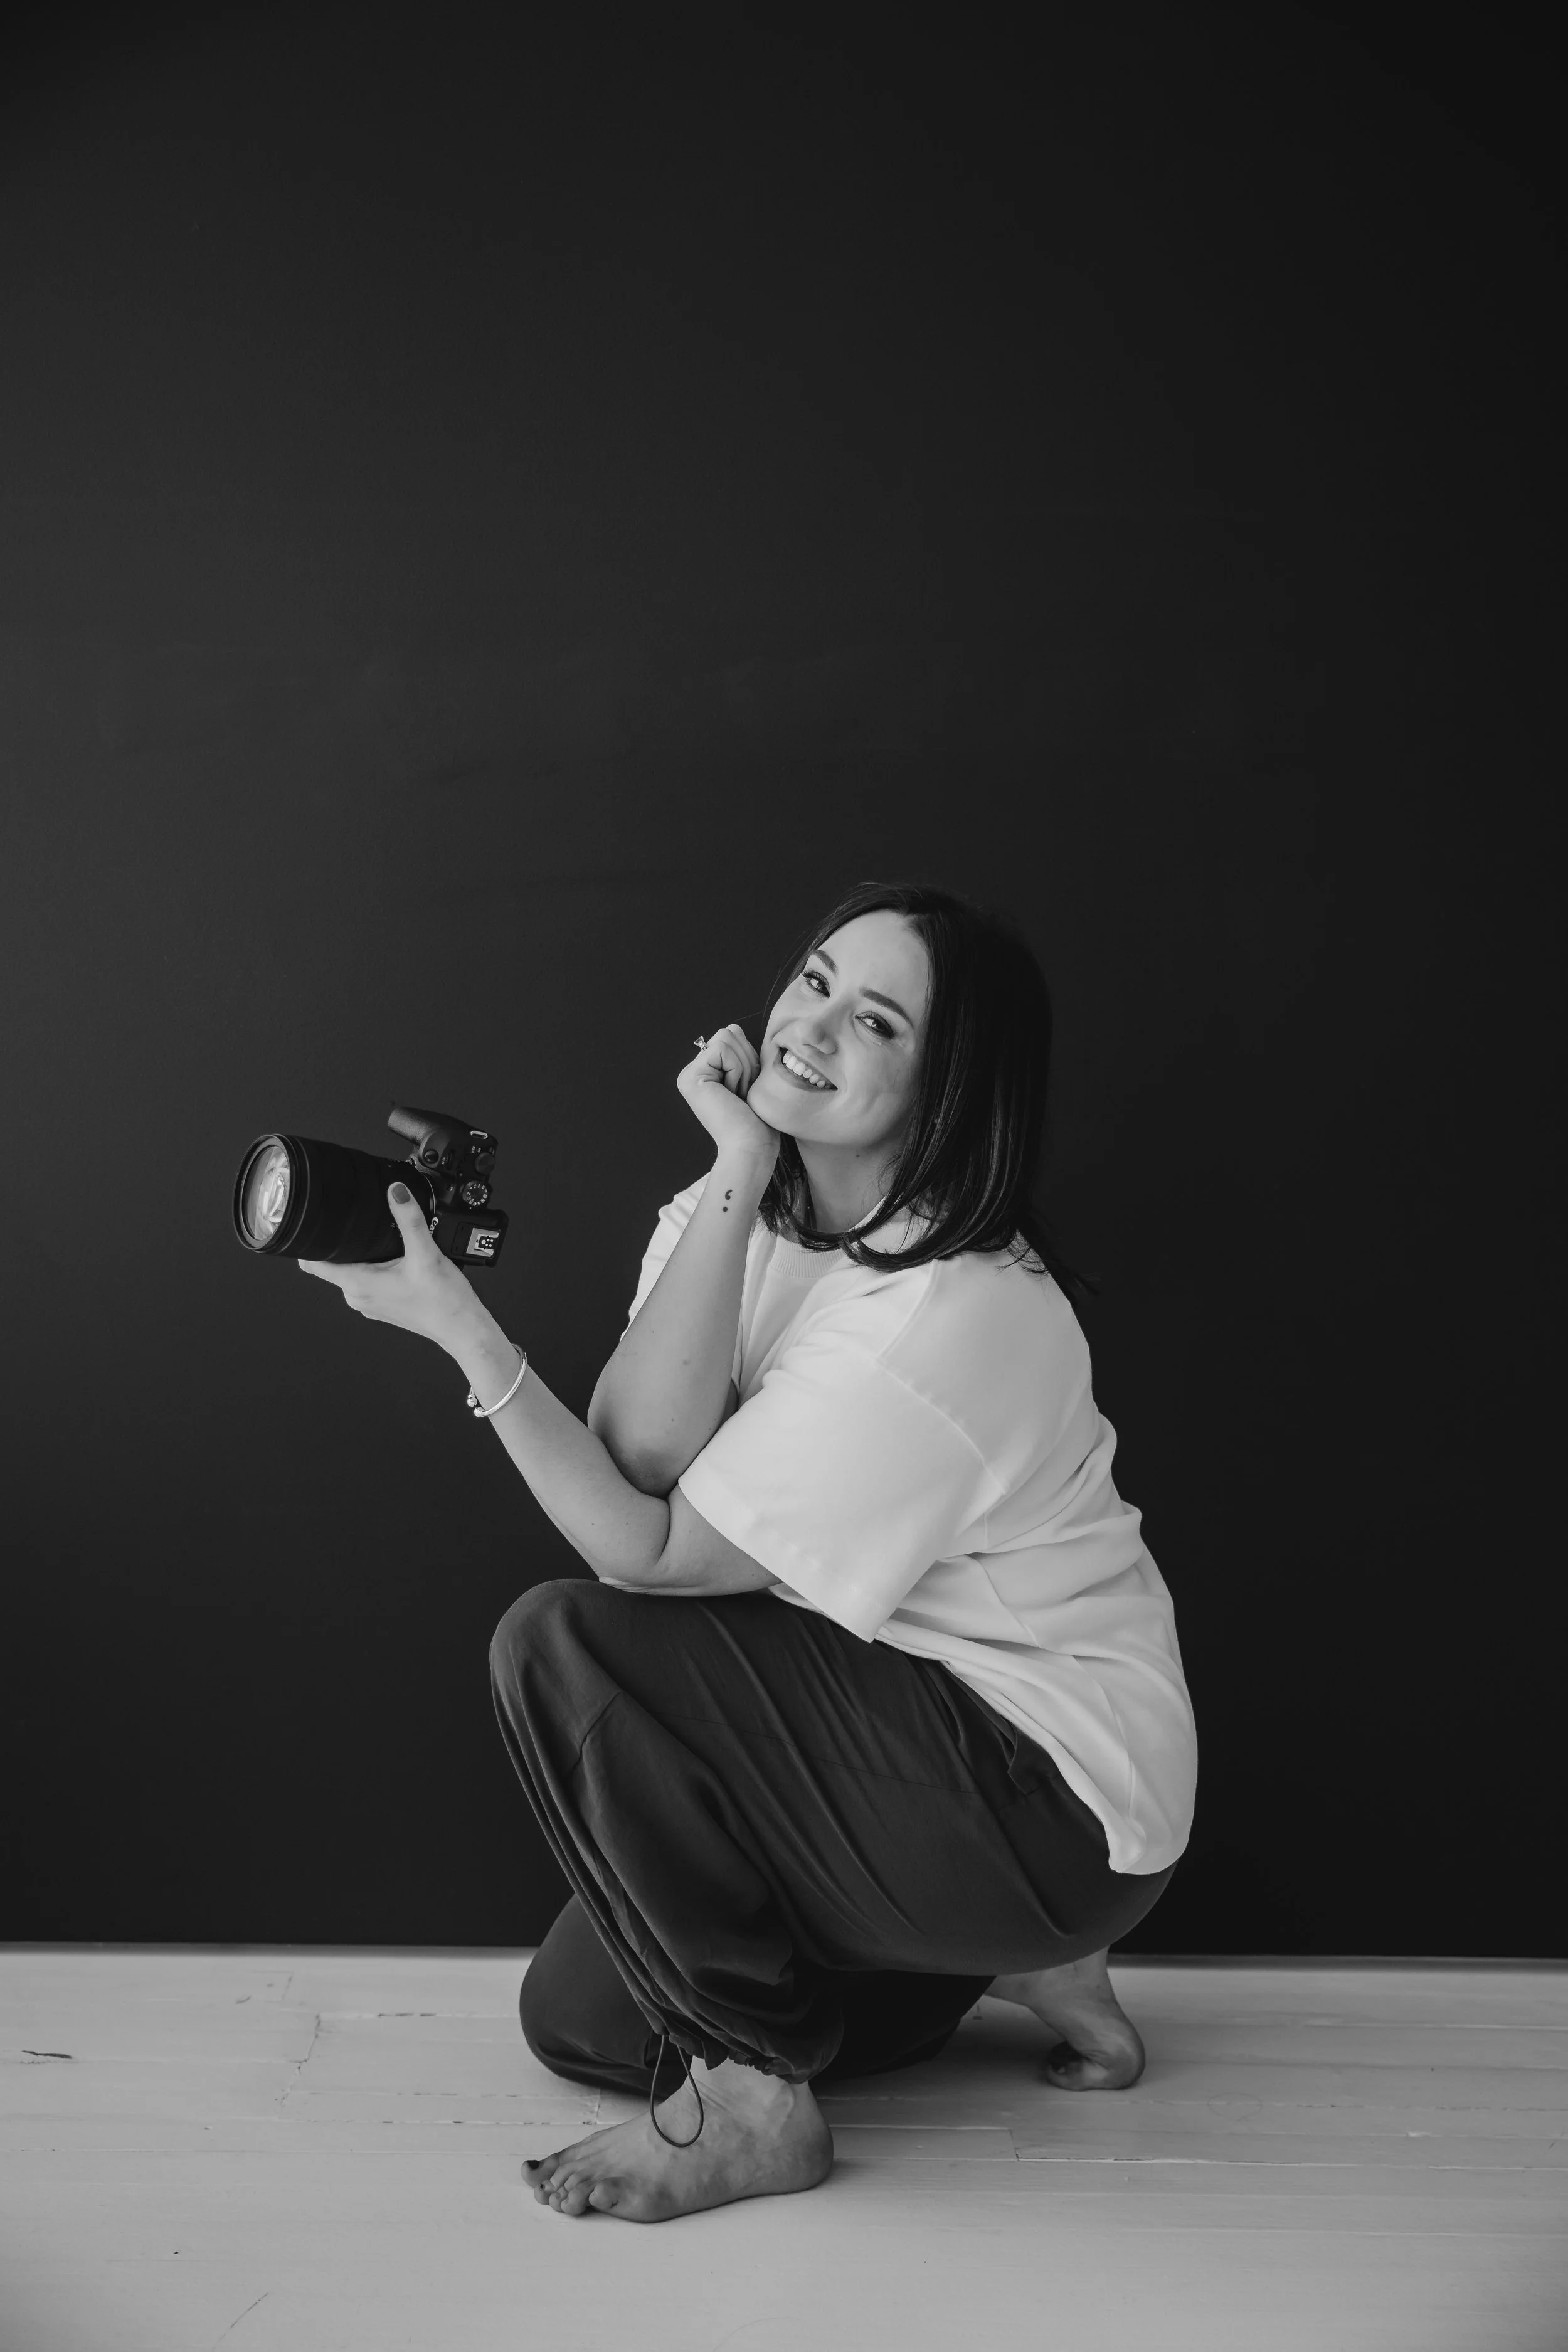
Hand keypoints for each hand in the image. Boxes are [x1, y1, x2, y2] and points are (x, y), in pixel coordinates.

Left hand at [298, 1183, 484, 1356]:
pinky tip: (397, 1260)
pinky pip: (367, 1280)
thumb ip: (409, 1219)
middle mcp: (358, 1297)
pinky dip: (375, 1267)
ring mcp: (369, 1303)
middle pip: (333, 1263)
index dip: (307, 1243)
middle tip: (360, 1225)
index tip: (310, 1225)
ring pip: (351, 1271)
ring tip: (385, 1243)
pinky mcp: (381, 1305)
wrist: (462, 1328)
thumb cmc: (444, 1302)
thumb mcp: (426, 1254)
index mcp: (359, 1285)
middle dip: (341, 1243)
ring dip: (361, 1255)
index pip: (312, 1264)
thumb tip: (396, 1191)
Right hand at [677, 1023, 779, 1171]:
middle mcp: (692, 1071)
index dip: (750, 1057)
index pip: (732, 1034)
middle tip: (743, 1093)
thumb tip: (733, 1029)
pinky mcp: (690, 1078)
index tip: (748, 1088)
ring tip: (738, 1096)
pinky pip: (722, 1050)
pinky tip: (732, 1095)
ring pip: (727, 1038)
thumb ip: (740, 1053)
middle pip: (729, 1031)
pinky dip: (737, 1071)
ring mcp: (688, 1075)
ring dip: (743, 1067)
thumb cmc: (759, 1119)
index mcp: (706, 1070)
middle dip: (747, 1060)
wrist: (752, 1147)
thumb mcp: (751, 1077)